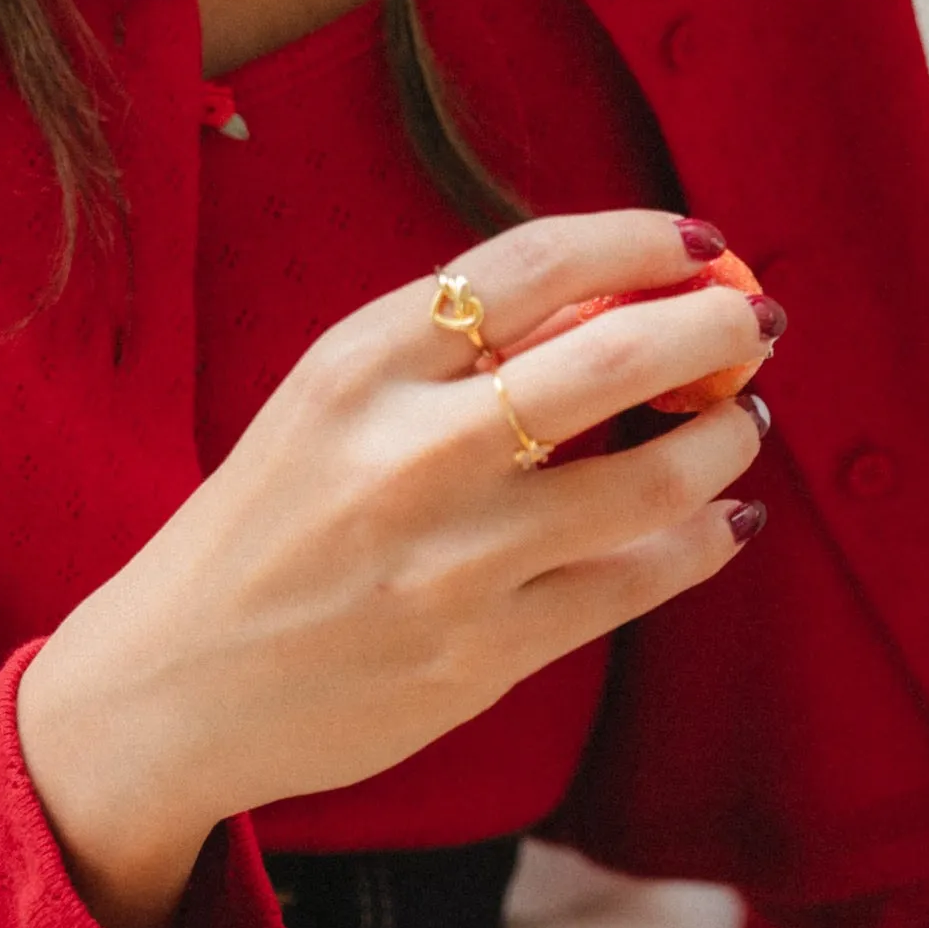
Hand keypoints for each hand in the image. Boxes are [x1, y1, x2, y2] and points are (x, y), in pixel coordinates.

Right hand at [18, 211, 774, 927]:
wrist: (172, 687)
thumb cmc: (273, 522)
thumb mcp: (331, 400)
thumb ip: (454, 346)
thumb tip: (626, 291)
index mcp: (357, 366)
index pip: (534, 262)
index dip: (642, 240)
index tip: (700, 242)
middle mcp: (405, 455)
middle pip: (615, 358)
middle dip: (717, 326)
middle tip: (756, 323)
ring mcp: (451, 564)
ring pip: (653, 478)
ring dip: (728, 439)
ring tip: (740, 423)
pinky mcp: (483, 656)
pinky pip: (637, 583)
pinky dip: (704, 539)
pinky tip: (721, 520)